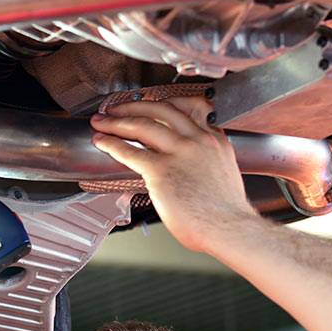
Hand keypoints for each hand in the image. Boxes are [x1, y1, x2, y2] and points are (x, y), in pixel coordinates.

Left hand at [90, 97, 259, 253]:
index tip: (152, 103)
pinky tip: (102, 143)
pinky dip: (111, 144)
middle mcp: (198, 141)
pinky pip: (131, 152)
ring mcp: (180, 153)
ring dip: (117, 121)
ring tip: (102, 122)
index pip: (193, 106)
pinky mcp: (162, 171)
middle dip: (134, 105)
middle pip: (162, 109)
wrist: (229, 228)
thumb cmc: (224, 213)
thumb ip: (204, 161)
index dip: (167, 101)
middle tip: (117, 108)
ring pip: (143, 125)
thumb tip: (185, 165)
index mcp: (215, 140)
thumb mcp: (223, 173)